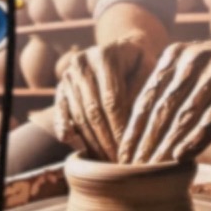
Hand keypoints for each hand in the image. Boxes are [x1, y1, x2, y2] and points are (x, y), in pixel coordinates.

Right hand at [48, 37, 152, 161]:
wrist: (122, 49)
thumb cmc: (141, 64)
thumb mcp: (149, 70)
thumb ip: (143, 91)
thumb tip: (136, 122)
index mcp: (106, 56)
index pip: (112, 99)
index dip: (119, 126)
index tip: (128, 148)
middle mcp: (83, 62)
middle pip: (93, 109)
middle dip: (105, 139)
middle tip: (116, 161)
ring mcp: (70, 73)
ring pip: (78, 113)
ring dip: (90, 139)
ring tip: (103, 159)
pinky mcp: (62, 85)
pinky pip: (60, 109)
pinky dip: (63, 125)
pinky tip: (69, 140)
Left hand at [117, 34, 210, 164]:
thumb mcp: (196, 72)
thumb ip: (173, 92)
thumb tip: (145, 131)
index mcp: (174, 56)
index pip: (146, 98)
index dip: (133, 129)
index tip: (122, 156)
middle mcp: (191, 59)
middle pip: (162, 108)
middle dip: (145, 142)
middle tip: (132, 170)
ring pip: (184, 114)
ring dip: (166, 145)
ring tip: (152, 170)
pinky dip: (197, 138)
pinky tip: (182, 156)